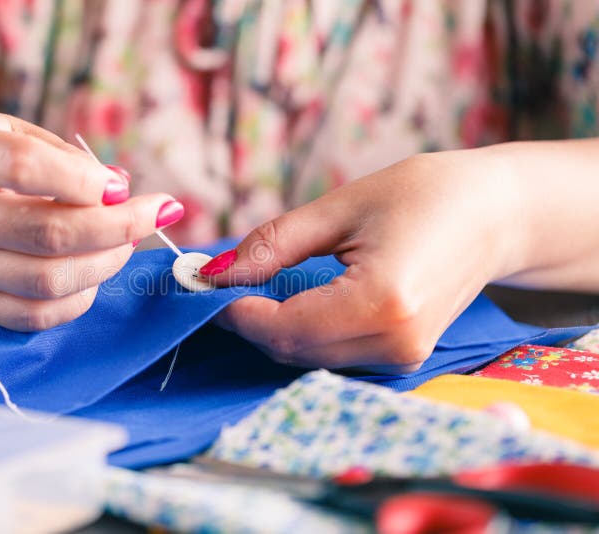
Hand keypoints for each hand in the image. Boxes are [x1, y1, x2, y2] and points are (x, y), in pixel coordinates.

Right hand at [0, 113, 182, 329]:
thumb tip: (121, 190)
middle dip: (117, 228)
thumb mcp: (25, 136)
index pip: (25, 167)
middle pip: (47, 232)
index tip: (122, 188)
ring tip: (125, 243)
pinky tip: (95, 272)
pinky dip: (80, 297)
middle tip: (151, 216)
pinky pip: (36, 315)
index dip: (85, 180)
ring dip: (105, 263)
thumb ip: (73, 160)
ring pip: (47, 279)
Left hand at [201, 150, 525, 372]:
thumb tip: (218, 273)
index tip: (202, 284)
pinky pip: (331, 355)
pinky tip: (285, 304)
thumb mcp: (341, 208)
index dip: (234, 311)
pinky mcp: (402, 358)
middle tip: (218, 283)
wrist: (495, 214)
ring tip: (246, 290)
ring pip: (307, 359)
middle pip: (291, 351)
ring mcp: (402, 358)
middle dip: (246, 321)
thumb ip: (274, 245)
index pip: (283, 329)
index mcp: (382, 303)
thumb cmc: (426, 194)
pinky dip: (299, 334)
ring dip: (270, 330)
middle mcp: (394, 344)